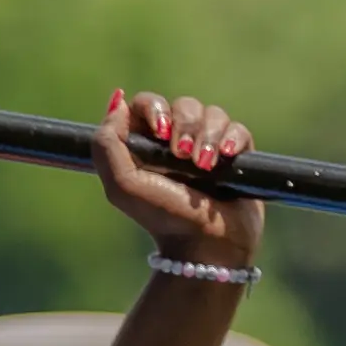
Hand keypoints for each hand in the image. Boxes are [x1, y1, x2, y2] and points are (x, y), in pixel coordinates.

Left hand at [97, 90, 265, 272]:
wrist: (204, 245)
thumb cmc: (162, 217)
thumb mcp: (121, 184)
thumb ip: (107, 143)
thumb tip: (118, 101)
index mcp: (148, 144)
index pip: (149, 103)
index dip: (155, 108)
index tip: (160, 131)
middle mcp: (178, 141)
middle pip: (184, 105)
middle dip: (185, 124)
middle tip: (182, 155)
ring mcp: (208, 147)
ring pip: (213, 114)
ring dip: (208, 136)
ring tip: (205, 166)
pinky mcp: (236, 155)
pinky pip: (238, 129)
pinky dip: (233, 138)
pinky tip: (227, 156)